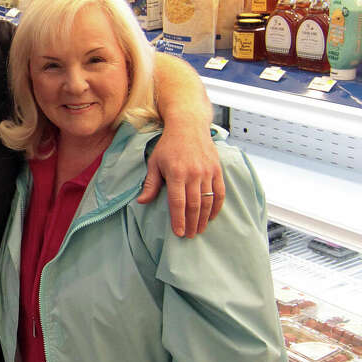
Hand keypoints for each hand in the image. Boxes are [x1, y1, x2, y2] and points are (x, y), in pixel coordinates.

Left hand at [138, 121, 223, 238]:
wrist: (188, 125)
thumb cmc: (169, 144)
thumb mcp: (155, 162)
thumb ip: (150, 184)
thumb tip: (142, 202)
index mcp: (176, 173)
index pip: (178, 203)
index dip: (178, 220)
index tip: (179, 233)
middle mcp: (193, 174)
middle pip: (194, 205)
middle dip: (192, 223)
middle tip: (190, 236)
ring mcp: (207, 172)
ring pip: (208, 201)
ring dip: (204, 218)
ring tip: (200, 230)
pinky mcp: (217, 169)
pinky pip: (220, 192)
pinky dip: (217, 206)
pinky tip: (212, 216)